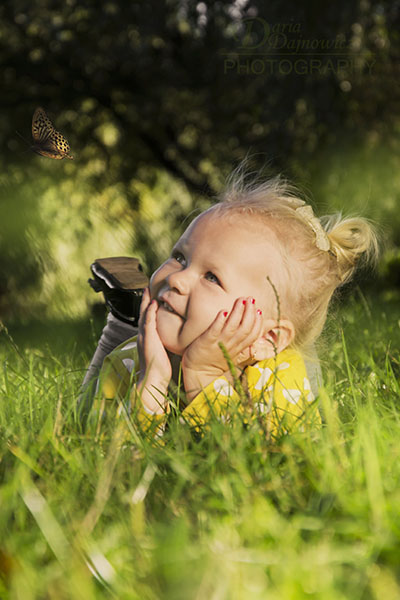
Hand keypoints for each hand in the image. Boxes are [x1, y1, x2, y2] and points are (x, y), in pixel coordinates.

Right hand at [136, 288, 171, 412]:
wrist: (153, 378)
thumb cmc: (159, 368)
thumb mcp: (161, 352)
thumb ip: (163, 344)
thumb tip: (172, 339)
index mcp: (147, 338)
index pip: (147, 319)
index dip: (148, 308)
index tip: (152, 297)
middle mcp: (143, 335)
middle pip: (143, 313)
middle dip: (145, 300)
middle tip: (146, 288)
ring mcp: (144, 336)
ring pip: (144, 315)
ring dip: (146, 302)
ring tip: (148, 290)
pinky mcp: (147, 339)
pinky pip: (148, 322)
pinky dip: (149, 312)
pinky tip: (153, 304)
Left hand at [181, 297, 262, 399]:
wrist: (198, 375)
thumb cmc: (214, 360)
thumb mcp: (232, 352)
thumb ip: (241, 341)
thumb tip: (250, 328)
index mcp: (239, 348)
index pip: (253, 335)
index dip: (258, 322)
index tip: (259, 310)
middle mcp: (231, 345)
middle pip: (245, 329)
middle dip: (250, 313)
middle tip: (251, 299)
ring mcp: (219, 344)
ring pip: (233, 327)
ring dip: (238, 312)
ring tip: (241, 300)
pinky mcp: (206, 342)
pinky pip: (215, 331)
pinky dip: (220, 321)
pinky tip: (224, 311)